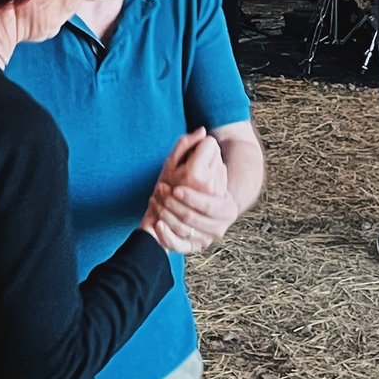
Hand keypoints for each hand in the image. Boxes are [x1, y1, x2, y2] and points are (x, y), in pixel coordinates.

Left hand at [145, 129, 232, 252]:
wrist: (202, 208)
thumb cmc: (195, 181)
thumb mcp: (193, 163)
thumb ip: (194, 146)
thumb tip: (203, 131)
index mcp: (224, 205)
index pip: (208, 204)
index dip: (191, 197)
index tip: (175, 188)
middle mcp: (218, 224)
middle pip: (191, 217)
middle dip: (172, 205)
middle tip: (159, 192)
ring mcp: (206, 237)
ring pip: (183, 230)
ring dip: (166, 215)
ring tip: (155, 201)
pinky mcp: (193, 247)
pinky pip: (180, 247)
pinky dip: (167, 237)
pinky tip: (157, 224)